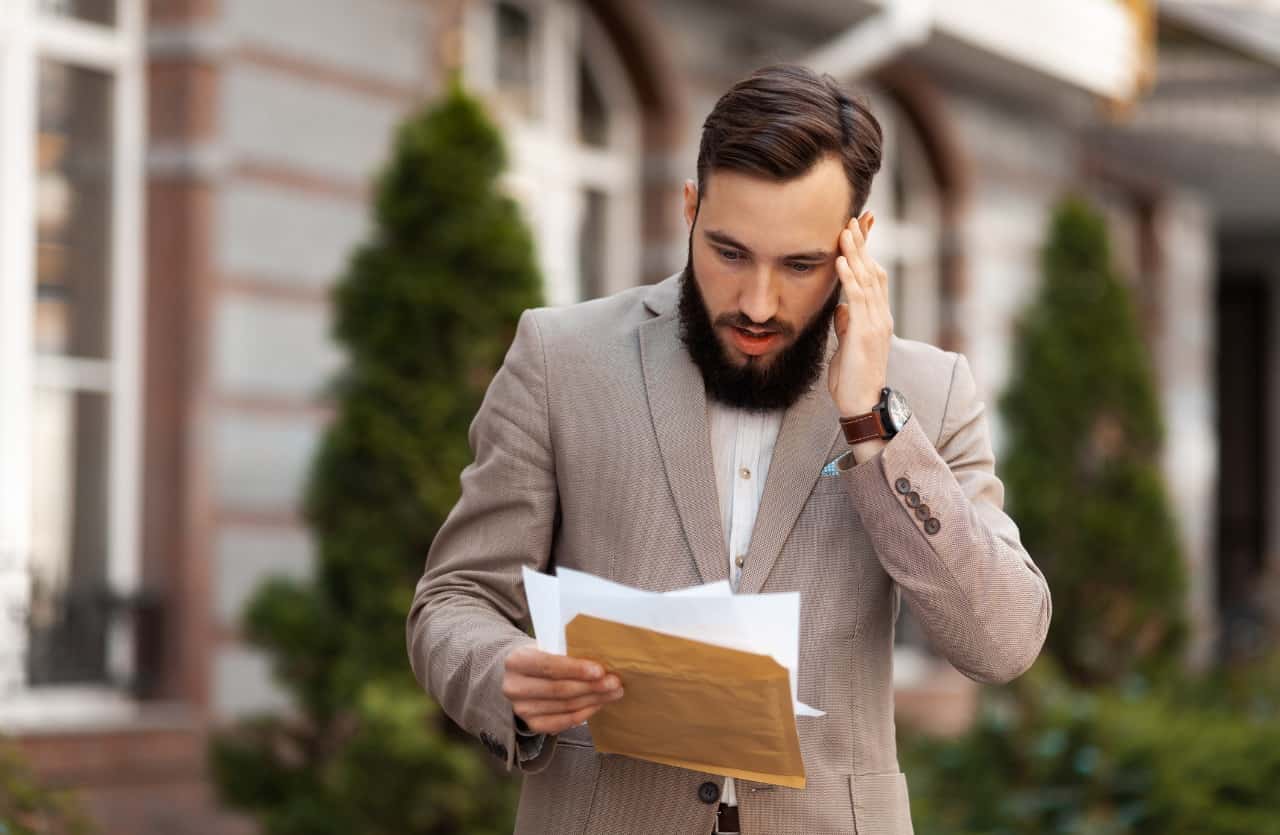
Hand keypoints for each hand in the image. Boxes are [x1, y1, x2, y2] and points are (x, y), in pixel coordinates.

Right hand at [502, 644, 623, 734]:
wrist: (520, 674)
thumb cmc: (540, 656)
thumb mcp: (546, 646)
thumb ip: (566, 652)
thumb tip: (603, 660)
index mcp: (517, 661)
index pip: (549, 667)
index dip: (576, 669)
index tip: (600, 670)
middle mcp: (515, 687)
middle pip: (560, 689)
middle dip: (591, 687)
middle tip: (614, 682)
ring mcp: (522, 709)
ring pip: (565, 706)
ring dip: (593, 700)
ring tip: (613, 692)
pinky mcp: (532, 724)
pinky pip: (563, 723)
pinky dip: (584, 714)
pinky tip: (598, 704)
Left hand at [827, 211, 891, 417]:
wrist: (861, 404)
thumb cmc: (851, 380)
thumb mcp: (847, 347)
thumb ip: (847, 325)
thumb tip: (841, 308)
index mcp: (877, 318)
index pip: (874, 277)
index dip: (867, 253)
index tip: (859, 230)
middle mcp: (881, 317)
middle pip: (874, 271)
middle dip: (863, 244)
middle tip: (853, 218)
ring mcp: (876, 324)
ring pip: (867, 280)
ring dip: (855, 253)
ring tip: (845, 230)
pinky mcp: (866, 333)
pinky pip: (858, 299)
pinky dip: (849, 277)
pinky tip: (840, 260)